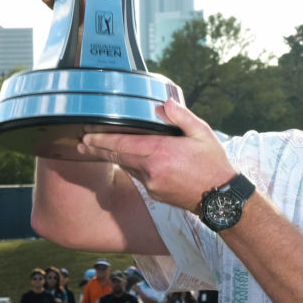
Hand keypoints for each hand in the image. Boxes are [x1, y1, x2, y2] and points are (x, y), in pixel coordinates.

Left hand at [79, 98, 235, 209]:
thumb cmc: (213, 164)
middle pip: (118, 158)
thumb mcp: (202, 133)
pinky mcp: (155, 194)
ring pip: (128, 167)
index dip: (102, 141)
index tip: (87, 137)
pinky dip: (133, 167)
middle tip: (82, 144)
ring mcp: (152, 184)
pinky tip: (132, 160)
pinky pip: (139, 177)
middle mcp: (152, 170)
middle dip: (98, 150)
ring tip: (101, 149)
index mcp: (161, 152)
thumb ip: (181, 116)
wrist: (220, 198)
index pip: (123, 145)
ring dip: (115, 158)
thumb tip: (164, 103)